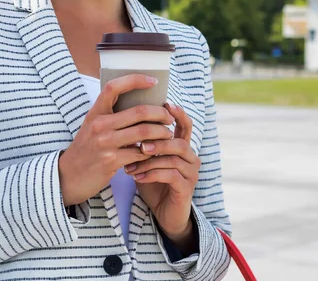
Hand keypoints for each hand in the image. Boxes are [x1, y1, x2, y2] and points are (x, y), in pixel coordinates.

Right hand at [58, 74, 174, 206]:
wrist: (68, 176)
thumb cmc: (86, 148)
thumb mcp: (93, 126)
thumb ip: (111, 115)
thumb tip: (141, 106)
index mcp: (96, 112)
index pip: (114, 87)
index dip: (135, 80)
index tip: (153, 81)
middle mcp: (100, 124)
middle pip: (139, 111)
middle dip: (160, 113)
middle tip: (169, 117)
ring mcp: (105, 143)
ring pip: (144, 132)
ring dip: (161, 133)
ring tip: (167, 134)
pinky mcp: (111, 161)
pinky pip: (140, 153)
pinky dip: (152, 152)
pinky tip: (156, 152)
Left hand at [124, 103, 200, 242]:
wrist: (163, 213)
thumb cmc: (153, 182)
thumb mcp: (147, 159)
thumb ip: (143, 143)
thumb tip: (125, 122)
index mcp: (182, 147)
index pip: (185, 125)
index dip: (178, 113)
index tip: (164, 104)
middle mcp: (191, 157)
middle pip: (179, 142)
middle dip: (158, 141)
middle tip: (140, 145)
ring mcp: (191, 173)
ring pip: (174, 159)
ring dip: (150, 161)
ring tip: (131, 166)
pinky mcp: (187, 188)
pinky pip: (171, 175)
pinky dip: (152, 174)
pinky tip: (137, 178)